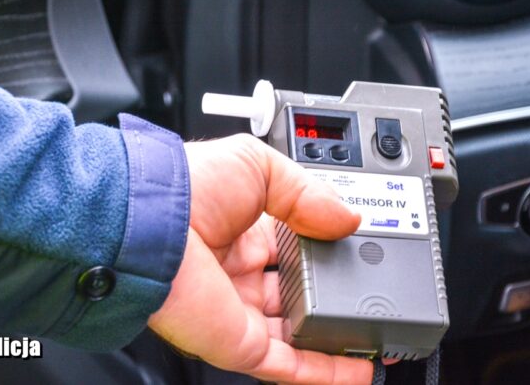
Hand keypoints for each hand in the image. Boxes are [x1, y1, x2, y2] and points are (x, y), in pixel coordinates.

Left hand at [148, 134, 373, 383]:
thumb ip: (309, 192)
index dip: (328, 248)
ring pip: (298, 334)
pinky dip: (326, 371)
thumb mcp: (259, 166)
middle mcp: (240, 271)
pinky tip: (359, 366)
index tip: (362, 248)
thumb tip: (349, 217)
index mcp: (243, 229)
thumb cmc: (188, 187)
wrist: (151, 223)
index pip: (295, 244)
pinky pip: (288, 365)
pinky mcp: (238, 343)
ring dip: (336, 337)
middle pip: (299, 291)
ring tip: (377, 332)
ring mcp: (239, 309)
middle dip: (336, 294)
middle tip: (377, 291)